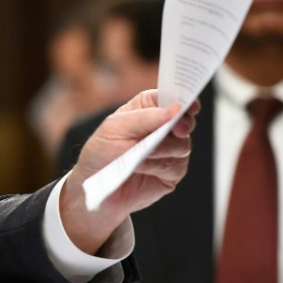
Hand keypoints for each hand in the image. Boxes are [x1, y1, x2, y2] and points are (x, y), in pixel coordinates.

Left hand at [60, 89, 198, 254]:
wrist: (93, 184)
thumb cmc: (101, 151)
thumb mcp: (115, 128)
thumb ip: (144, 117)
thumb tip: (175, 110)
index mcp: (148, 110)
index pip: (172, 98)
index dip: (184, 99)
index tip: (190, 105)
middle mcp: (162, 128)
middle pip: (185, 121)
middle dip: (182, 124)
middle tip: (176, 129)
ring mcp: (169, 151)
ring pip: (183, 145)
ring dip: (163, 148)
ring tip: (141, 152)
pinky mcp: (170, 173)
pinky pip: (176, 166)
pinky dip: (158, 165)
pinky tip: (141, 166)